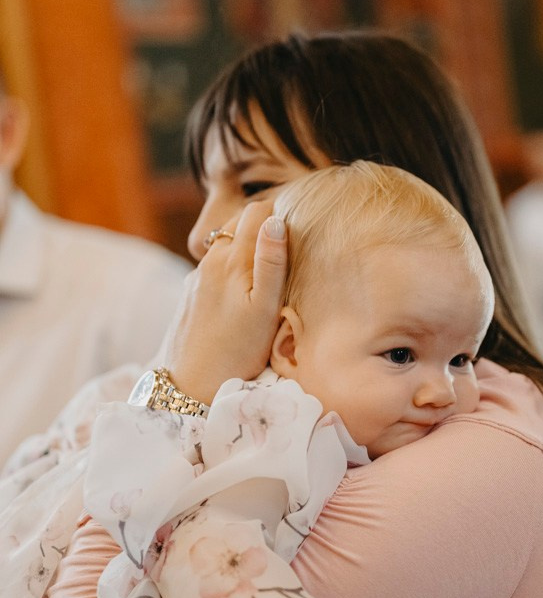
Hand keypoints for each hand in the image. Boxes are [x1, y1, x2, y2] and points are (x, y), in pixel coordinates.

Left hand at [162, 203, 287, 403]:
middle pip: (237, 223)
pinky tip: (242, 294)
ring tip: (267, 271)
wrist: (191, 386)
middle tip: (287, 247)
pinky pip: (214, 268)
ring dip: (245, 247)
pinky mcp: (190, 294)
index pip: (256, 212)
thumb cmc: (237, 351)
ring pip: (225, 246)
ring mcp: (197, 277)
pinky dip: (231, 268)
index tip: (298, 227)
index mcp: (231, 260)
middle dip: (261, 225)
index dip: (278, 212)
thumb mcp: (264, 309)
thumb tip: (276, 219)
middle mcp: (210, 261)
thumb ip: (271, 263)